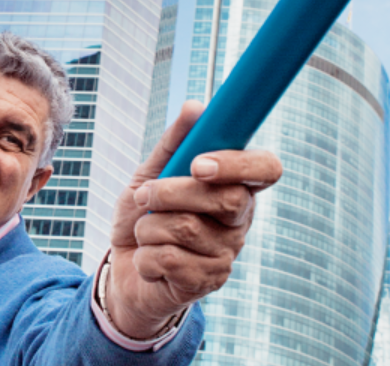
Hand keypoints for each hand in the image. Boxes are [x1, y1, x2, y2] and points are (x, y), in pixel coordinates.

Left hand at [105, 100, 281, 338]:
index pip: (267, 169)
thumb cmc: (143, 214)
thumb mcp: (150, 173)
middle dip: (172, 193)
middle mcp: (240, 219)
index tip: (199, 164)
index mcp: (235, 184)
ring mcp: (227, 252)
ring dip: (148, 226)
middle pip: (225, 199)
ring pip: (187, 229)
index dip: (237, 165)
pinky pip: (170, 260)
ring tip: (143, 232)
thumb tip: (195, 107)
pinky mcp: (208, 281)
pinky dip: (145, 257)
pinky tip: (148, 261)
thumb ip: (172, 143)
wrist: (123, 266)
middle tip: (143, 195)